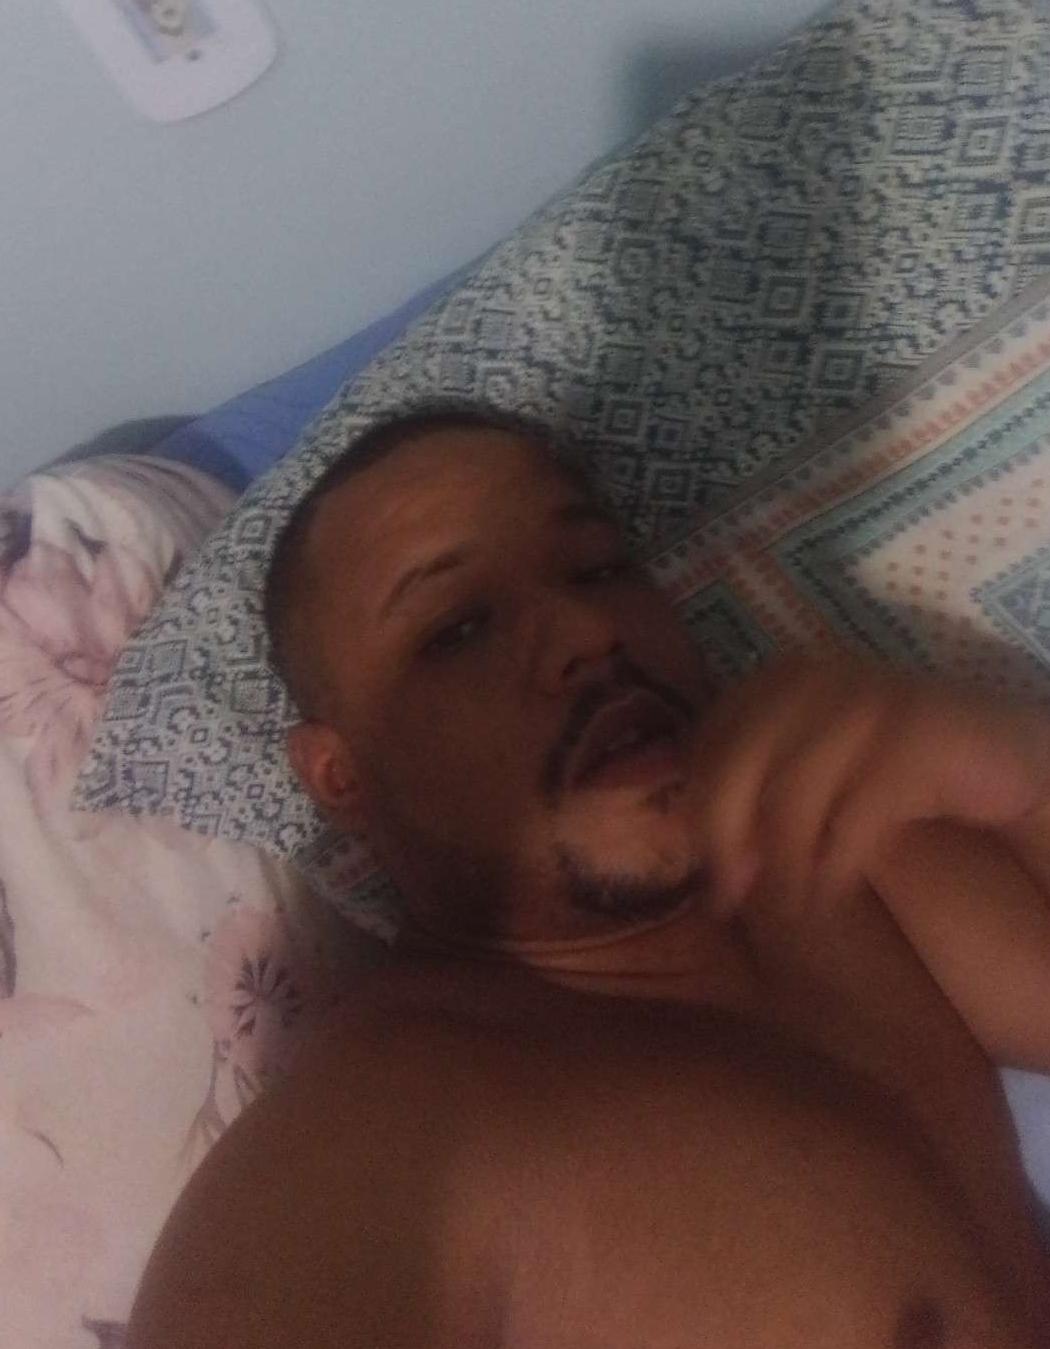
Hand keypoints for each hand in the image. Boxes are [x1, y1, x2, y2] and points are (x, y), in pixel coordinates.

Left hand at [692, 654, 1049, 920]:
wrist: (991, 754)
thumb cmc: (887, 773)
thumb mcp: (808, 783)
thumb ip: (754, 805)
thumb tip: (712, 869)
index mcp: (773, 681)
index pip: (704, 745)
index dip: (696, 811)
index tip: (709, 871)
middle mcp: (811, 679)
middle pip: (733, 765)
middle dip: (725, 839)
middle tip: (733, 896)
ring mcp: (863, 699)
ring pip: (790, 795)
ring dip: (784, 864)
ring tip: (793, 904)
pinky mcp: (915, 733)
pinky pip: (855, 812)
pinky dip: (836, 863)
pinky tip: (831, 893)